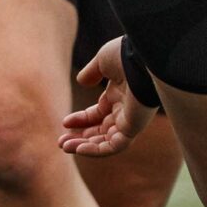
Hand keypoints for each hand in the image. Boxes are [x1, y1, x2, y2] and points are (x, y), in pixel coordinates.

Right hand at [59, 36, 156, 158]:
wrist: (145, 57)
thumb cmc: (126, 55)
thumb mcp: (103, 61)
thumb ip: (92, 72)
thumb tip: (81, 82)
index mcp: (119, 94)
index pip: (98, 114)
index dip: (81, 120)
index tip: (65, 122)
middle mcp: (126, 109)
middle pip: (101, 130)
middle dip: (81, 137)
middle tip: (62, 142)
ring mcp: (131, 119)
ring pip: (107, 141)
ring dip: (85, 146)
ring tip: (65, 146)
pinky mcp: (134, 126)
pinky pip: (116, 145)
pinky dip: (97, 150)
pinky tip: (79, 149)